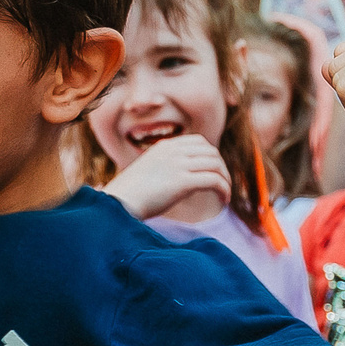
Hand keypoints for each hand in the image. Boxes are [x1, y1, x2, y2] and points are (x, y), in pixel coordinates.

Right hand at [99, 134, 230, 218]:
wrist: (118, 204)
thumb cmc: (130, 195)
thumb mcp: (148, 171)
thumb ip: (164, 167)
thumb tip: (178, 179)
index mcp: (165, 146)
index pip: (199, 142)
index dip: (211, 156)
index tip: (213, 171)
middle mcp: (173, 152)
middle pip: (211, 152)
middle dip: (222, 168)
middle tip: (222, 184)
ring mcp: (179, 165)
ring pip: (216, 166)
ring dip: (225, 180)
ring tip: (225, 194)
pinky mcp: (183, 182)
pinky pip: (214, 181)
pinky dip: (224, 190)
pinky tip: (224, 201)